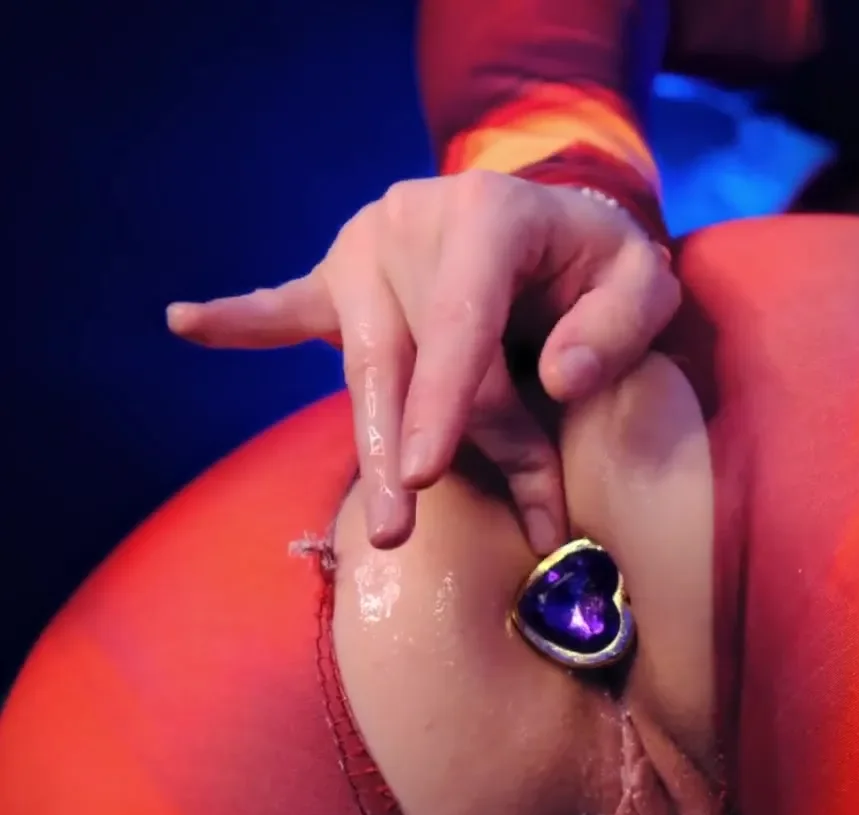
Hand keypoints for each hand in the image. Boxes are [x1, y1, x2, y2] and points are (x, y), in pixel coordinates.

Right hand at [168, 171, 679, 552]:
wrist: (560, 221)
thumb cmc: (600, 265)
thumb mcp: (641, 282)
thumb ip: (616, 328)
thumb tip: (562, 380)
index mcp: (490, 214)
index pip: (463, 319)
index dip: (448, 401)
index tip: (430, 471)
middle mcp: (413, 220)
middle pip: (402, 352)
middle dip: (402, 446)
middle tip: (400, 527)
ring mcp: (366, 245)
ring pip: (363, 361)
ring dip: (373, 442)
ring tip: (383, 521)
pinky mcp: (341, 275)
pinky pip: (286, 305)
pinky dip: (240, 321)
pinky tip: (186, 323)